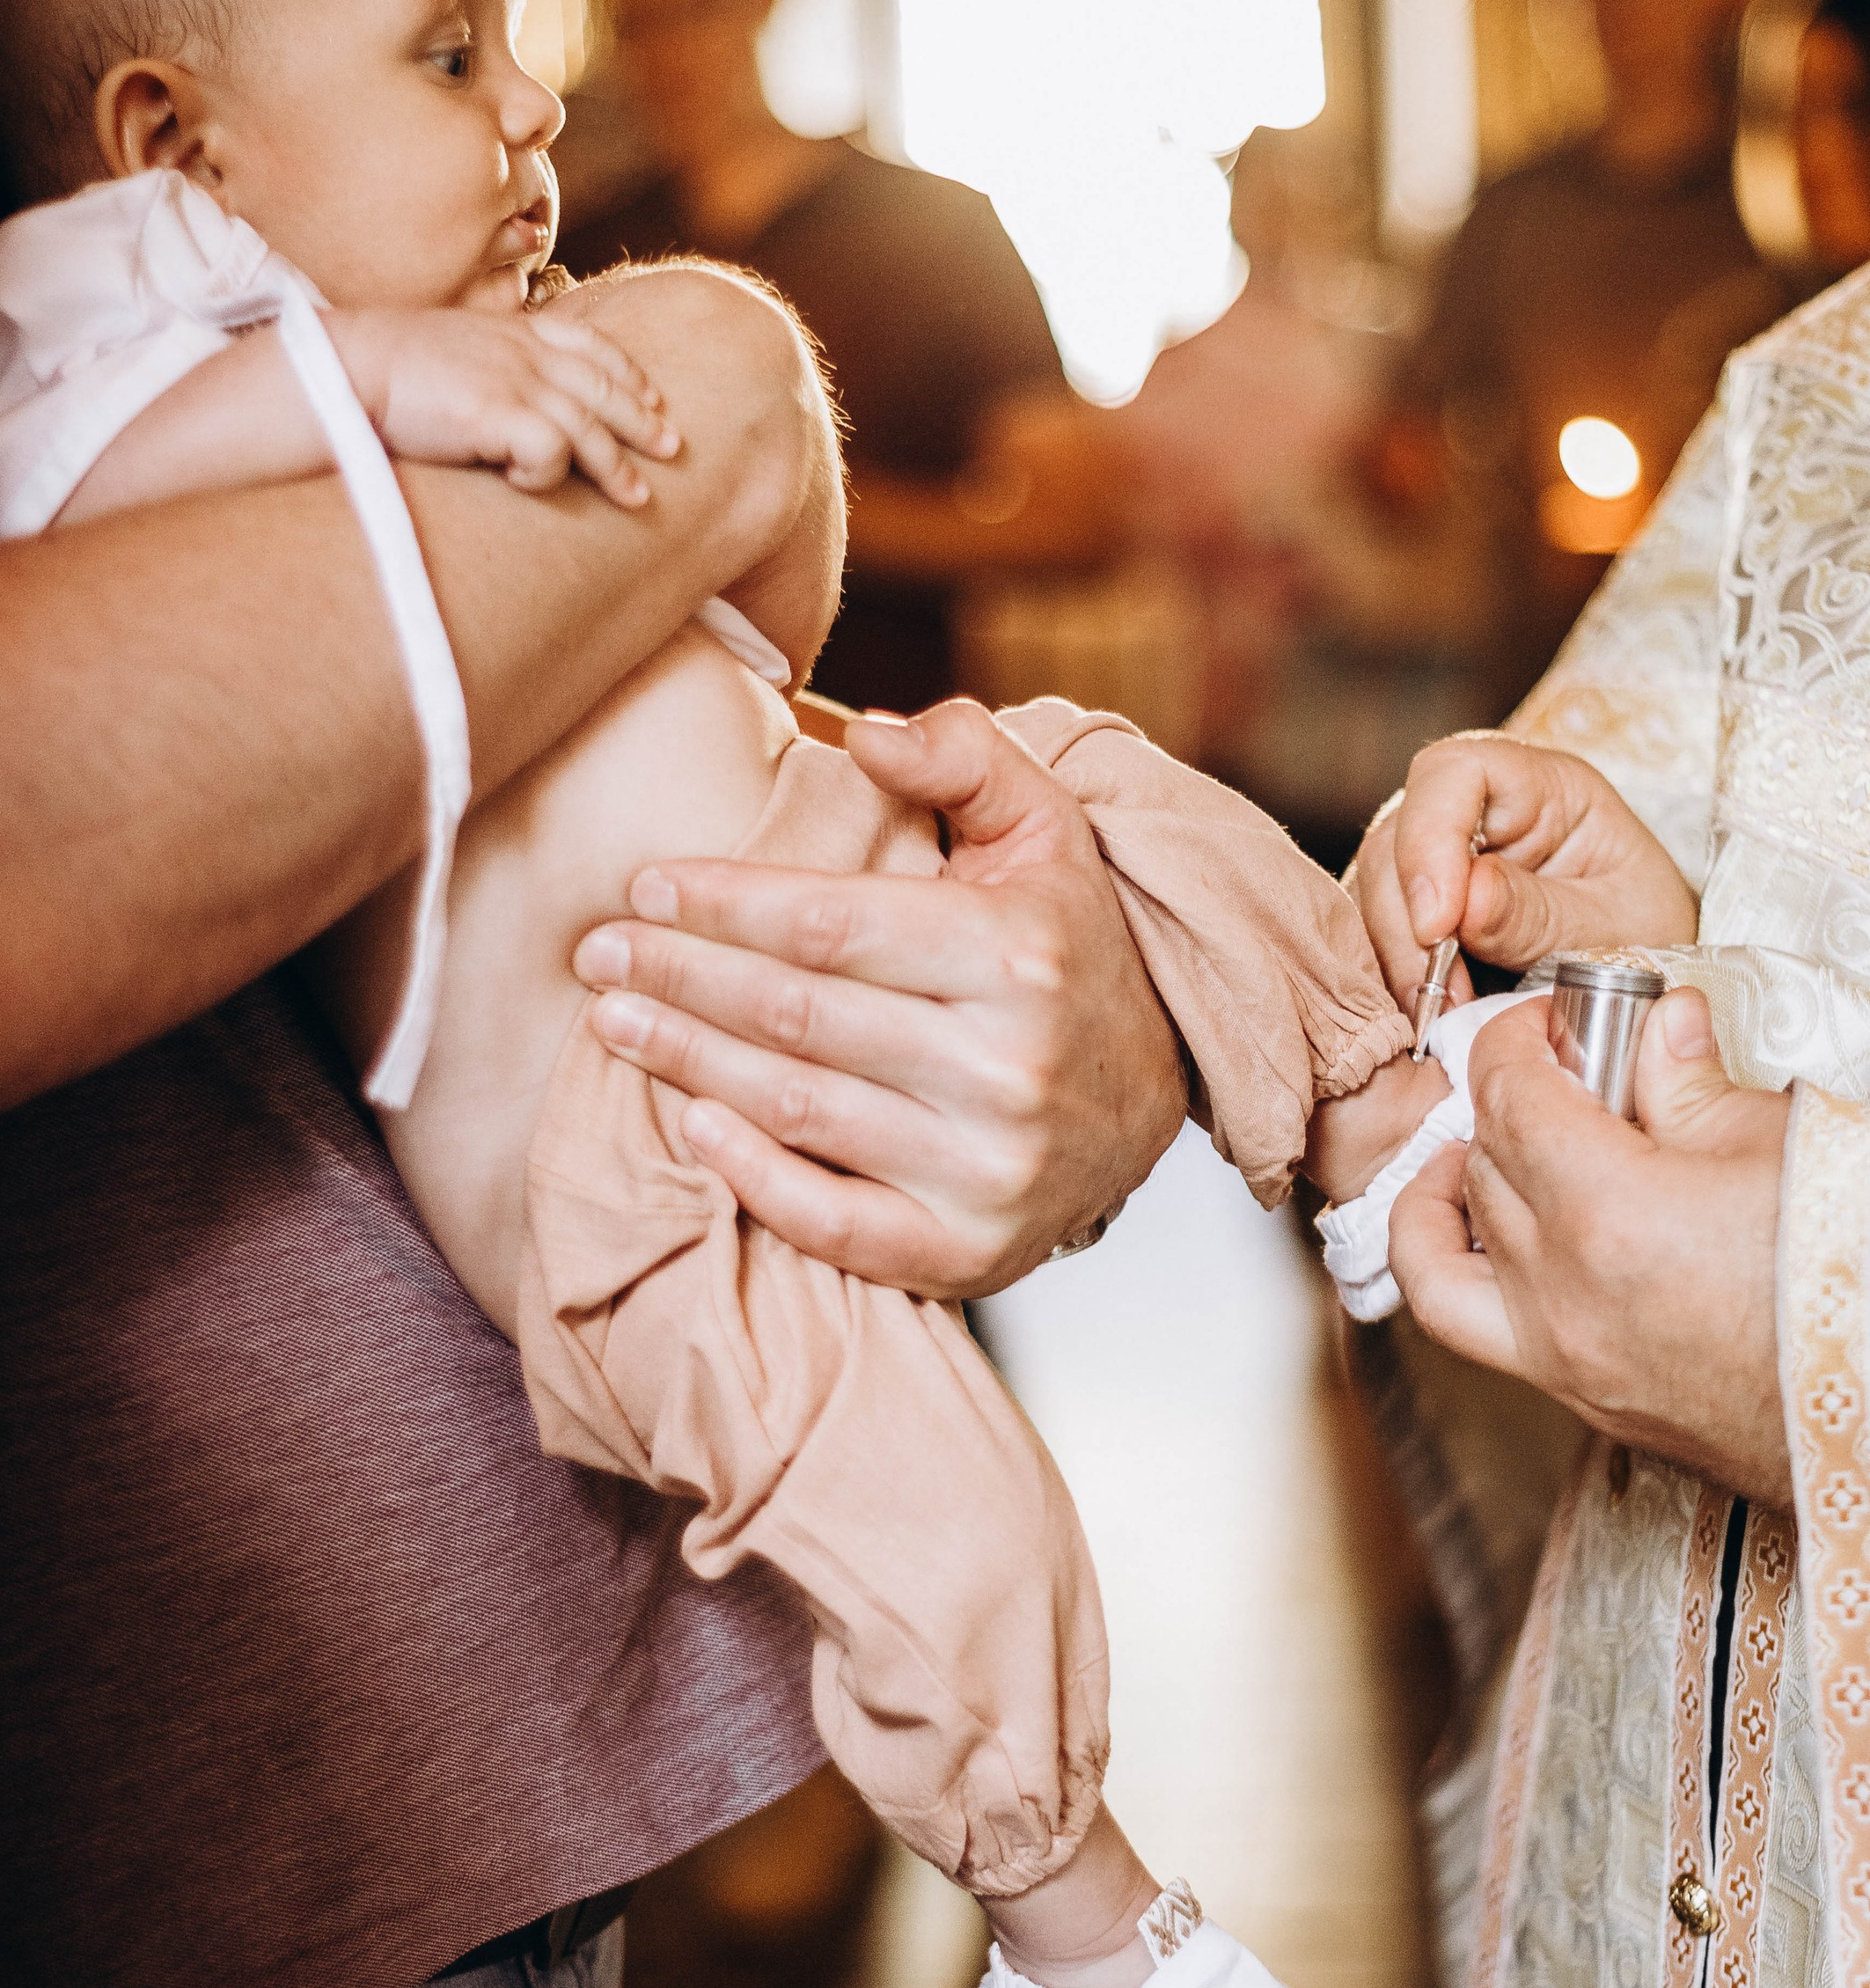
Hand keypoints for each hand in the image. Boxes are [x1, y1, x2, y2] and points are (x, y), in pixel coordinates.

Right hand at [327, 306, 677, 508]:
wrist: (344, 369)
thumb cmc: (386, 369)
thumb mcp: (452, 352)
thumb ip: (490, 365)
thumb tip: (503, 401)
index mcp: (514, 332)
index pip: (591, 345)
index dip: (628, 373)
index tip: (654, 397)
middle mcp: (523, 353)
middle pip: (605, 388)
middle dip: (643, 420)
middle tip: (672, 448)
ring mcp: (514, 382)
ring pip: (590, 428)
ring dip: (615, 466)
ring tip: (637, 497)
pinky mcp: (498, 415)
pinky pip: (552, 452)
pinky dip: (549, 474)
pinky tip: (529, 485)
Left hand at [570, 698, 1187, 1295]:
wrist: (1152, 1096)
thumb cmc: (1068, 944)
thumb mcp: (1045, 829)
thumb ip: (963, 757)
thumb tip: (860, 736)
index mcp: (1012, 955)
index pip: (830, 924)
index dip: (723, 903)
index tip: (645, 886)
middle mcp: (1004, 1067)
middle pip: (796, 1015)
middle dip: (681, 976)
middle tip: (598, 952)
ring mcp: (985, 1167)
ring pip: (797, 1108)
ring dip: (687, 1062)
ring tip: (616, 1020)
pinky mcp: (969, 1251)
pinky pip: (832, 1221)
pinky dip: (751, 1176)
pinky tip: (694, 1123)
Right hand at [1353, 732, 1696, 1009]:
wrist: (1651, 979)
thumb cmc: (1649, 935)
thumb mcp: (1618, 927)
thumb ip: (1543, 915)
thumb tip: (1463, 903)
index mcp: (1541, 786)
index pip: (1455, 773)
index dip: (1430, 840)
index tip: (1439, 924)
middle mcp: (1475, 811)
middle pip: (1397, 838)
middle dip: (1408, 924)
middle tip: (1440, 999)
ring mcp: (1439, 858)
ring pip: (1377, 892)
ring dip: (1398, 959)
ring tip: (1441, 1019)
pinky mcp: (1418, 910)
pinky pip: (1379, 934)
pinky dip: (1396, 978)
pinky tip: (1429, 1017)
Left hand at [1388, 989, 1791, 1504]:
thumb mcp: (1788, 1142)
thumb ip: (1691, 1082)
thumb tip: (1659, 1024)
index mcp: (1609, 1213)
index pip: (1509, 1095)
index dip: (1518, 1037)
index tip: (1551, 1020)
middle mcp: (1565, 1294)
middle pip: (1486, 1162)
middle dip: (1512, 1099)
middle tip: (1571, 1071)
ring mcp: (1568, 1360)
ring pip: (1456, 1247)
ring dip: (1472, 1181)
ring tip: (1506, 1144)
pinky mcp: (1588, 1404)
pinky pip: (1469, 1326)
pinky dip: (1453, 1267)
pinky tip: (1483, 1234)